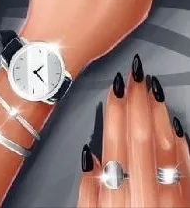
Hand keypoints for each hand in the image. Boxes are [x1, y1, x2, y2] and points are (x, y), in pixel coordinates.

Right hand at [77, 55, 189, 207]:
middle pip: (142, 142)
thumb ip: (88, 199)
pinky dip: (183, 146)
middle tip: (137, 73)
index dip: (116, 111)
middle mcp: (146, 202)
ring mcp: (172, 205)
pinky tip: (178, 126)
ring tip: (154, 89)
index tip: (117, 85)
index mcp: (118, 204)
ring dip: (160, 116)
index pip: (116, 145)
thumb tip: (88, 160)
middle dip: (138, 103)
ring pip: (168, 151)